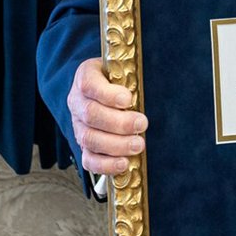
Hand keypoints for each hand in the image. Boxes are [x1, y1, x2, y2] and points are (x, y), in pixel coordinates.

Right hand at [67, 57, 146, 175]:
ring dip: (116, 145)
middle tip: (142, 124)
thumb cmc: (119, 80)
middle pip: (91, 114)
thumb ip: (132, 76)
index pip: (89, 85)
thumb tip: (157, 88)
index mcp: (86, 78)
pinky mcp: (85, 146)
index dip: (107, 94)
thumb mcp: (123, 70)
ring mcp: (79, 126)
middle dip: (119, 122)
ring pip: (89, 138)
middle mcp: (78, 102)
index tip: (128, 99)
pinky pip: (89, 160)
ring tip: (138, 145)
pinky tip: (124, 163)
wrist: (104, 90)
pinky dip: (106, 165)